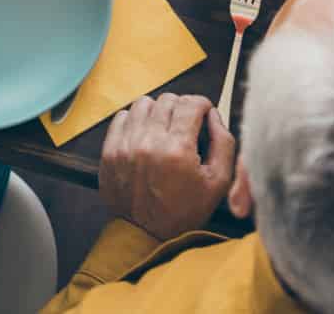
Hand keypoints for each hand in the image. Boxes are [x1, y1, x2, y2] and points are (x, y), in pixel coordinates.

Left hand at [97, 94, 235, 240]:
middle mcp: (149, 142)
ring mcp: (126, 145)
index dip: (202, 105)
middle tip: (186, 124)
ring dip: (158, 111)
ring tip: (164, 129)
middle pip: (168, 100)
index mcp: (178, 150)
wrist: (146, 234)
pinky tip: (145, 135)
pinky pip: (122, 116)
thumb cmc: (185, 211)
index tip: (203, 113)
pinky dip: (136, 120)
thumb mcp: (219, 183)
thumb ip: (224, 143)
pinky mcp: (110, 150)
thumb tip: (213, 115)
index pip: (191, 103)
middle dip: (182, 107)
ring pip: (144, 103)